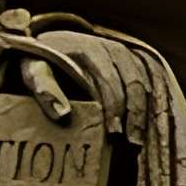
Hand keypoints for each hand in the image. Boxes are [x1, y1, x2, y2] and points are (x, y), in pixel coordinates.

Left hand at [28, 28, 143, 136]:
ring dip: (145, 112)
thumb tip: (62, 114)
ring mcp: (124, 51)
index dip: (113, 108)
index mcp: (87, 50)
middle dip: (134, 115)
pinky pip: (151, 80)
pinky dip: (152, 102)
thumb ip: (44, 88)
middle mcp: (110, 47)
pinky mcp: (132, 57)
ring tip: (139, 140)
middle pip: (132, 83)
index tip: (114, 133)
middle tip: (131, 144)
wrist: (54, 41)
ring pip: (144, 83)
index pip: (108, 81)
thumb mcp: (33, 70)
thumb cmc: (41, 61)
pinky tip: (148, 124)